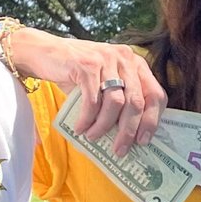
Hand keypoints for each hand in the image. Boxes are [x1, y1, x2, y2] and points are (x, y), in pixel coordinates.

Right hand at [7, 29, 166, 154]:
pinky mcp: (87, 65)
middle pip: (137, 102)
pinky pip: (93, 100)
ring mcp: (107, 60)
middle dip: (128, 130)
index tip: (144, 140)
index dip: (152, 120)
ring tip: (93, 137)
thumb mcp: (105, 82)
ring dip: (104, 126)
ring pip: (116, 103)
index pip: (156, 94)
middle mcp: (125, 59)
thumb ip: (120, 100)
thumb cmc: (77, 73)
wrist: (44, 52)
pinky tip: (80, 128)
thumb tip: (129, 136)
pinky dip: (87, 119)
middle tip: (119, 149)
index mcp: (136, 64)